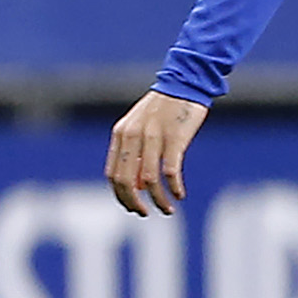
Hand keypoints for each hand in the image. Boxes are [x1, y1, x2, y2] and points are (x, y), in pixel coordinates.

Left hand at [106, 91, 209, 216]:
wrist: (184, 83)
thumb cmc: (163, 109)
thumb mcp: (140, 126)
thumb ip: (134, 152)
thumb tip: (138, 187)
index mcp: (121, 134)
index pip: (113, 175)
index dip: (121, 196)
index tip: (133, 207)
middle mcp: (133, 136)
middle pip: (126, 181)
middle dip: (134, 203)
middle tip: (145, 214)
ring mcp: (154, 136)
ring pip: (149, 181)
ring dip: (158, 200)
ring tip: (168, 210)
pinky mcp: (174, 138)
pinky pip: (170, 172)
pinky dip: (174, 188)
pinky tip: (180, 195)